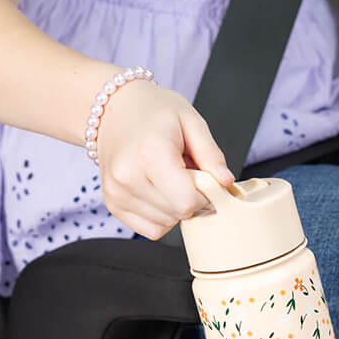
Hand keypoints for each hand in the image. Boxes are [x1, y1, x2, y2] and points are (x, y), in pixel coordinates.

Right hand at [97, 79, 233, 238]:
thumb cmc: (154, 112)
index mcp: (150, 154)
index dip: (204, 195)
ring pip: (165, 225)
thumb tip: (226, 182)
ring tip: (168, 178)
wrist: (114, 110)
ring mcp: (117, 192)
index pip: (187, 202)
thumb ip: (211, 154)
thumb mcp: (191, 121)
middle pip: (177, 214)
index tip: (202, 178)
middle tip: (184, 173)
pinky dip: (160, 216)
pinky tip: (157, 190)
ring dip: (174, 207)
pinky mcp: (112, 203)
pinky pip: (150, 228)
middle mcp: (128, 176)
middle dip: (190, 199)